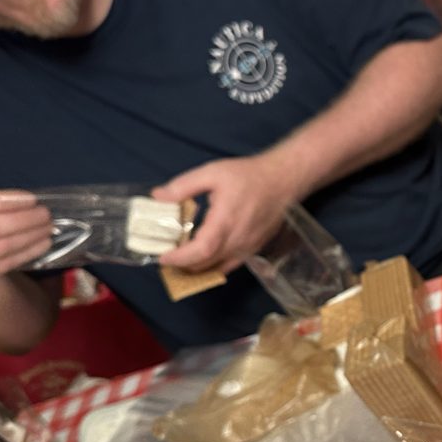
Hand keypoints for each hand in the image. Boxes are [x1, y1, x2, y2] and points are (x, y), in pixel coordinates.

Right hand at [0, 177, 51, 283]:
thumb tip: (9, 197)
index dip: (7, 201)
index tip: (32, 199)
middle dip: (25, 220)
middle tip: (46, 214)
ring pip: (2, 247)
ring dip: (31, 237)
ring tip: (48, 227)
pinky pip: (6, 264)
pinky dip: (29, 253)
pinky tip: (43, 243)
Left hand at [152, 152, 299, 274]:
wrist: (283, 181)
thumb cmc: (248, 175)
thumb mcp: (212, 172)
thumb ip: (183, 186)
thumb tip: (158, 196)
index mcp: (224, 222)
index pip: (200, 251)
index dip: (179, 258)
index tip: (162, 257)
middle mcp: (237, 241)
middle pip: (206, 265)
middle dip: (183, 266)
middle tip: (166, 257)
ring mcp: (247, 248)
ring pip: (218, 269)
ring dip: (197, 268)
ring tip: (181, 260)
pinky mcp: (254, 249)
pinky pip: (230, 265)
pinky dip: (213, 267)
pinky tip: (204, 258)